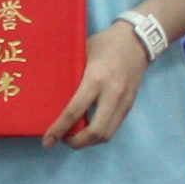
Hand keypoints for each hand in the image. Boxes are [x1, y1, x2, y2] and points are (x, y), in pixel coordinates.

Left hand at [47, 22, 151, 148]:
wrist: (138, 40)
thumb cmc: (105, 44)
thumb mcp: (82, 53)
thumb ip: (71, 74)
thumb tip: (51, 92)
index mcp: (95, 79)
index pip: (75, 111)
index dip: (59, 129)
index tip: (47, 141)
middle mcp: (112, 94)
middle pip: (96, 132)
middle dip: (77, 143)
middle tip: (63, 140)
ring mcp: (124, 102)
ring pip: (107, 134)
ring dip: (89, 141)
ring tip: (74, 136)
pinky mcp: (130, 105)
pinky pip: (114, 127)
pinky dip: (100, 133)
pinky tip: (88, 128)